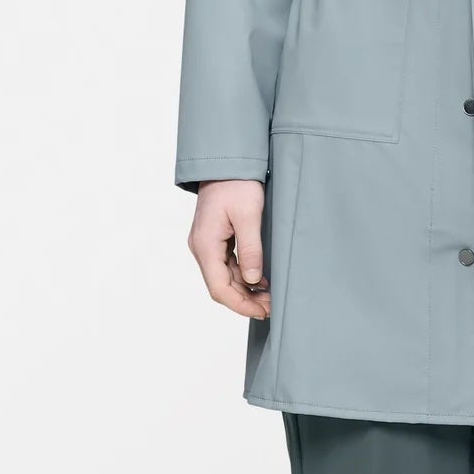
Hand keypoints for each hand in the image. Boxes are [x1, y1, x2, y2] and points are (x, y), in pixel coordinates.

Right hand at [188, 180, 269, 319]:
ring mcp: (206, 244)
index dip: (241, 305)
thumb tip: (253, 280)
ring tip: (269, 298)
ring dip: (245, 290)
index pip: (219, 288)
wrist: (226, 162)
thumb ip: (251, 250)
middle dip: (245, 300)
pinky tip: (260, 281)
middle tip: (271, 307)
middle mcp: (201, 248)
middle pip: (220, 287)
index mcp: (205, 245)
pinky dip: (242, 277)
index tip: (263, 311)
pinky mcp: (214, 240)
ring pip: (224, 278)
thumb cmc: (237, 183)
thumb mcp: (248, 216)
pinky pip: (226, 266)